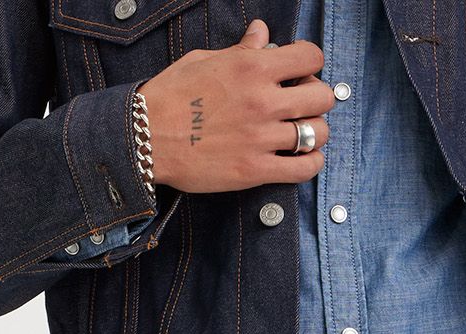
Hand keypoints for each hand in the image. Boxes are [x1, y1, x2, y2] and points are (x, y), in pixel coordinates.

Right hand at [137, 21, 332, 192]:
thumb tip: (261, 32)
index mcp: (251, 67)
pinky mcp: (255, 169)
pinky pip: (304, 169)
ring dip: (315, 132)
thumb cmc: (169, 95)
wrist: (143, 137)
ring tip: (302, 132)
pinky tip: (302, 158)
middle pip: (322, 96)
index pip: (311, 57)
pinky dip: (311, 164)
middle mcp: (262, 101)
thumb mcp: (204, 61)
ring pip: (318, 133)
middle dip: (317, 97)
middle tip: (302, 103)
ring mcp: (260, 137)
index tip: (302, 70)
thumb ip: (240, 50)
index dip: (311, 62)